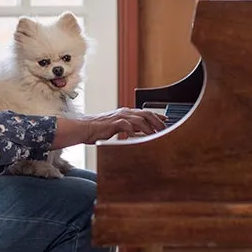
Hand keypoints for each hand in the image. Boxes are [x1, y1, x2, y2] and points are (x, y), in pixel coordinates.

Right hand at [51, 108, 166, 148]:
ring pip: (140, 120)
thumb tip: (141, 132)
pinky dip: (134, 132)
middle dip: (157, 121)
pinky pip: (127, 126)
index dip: (157, 116)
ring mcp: (120, 117)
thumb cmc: (99, 130)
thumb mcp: (118, 128)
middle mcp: (125, 112)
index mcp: (126, 113)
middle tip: (165, 129)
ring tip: (156, 136)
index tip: (166, 120)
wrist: (84, 128)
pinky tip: (139, 138)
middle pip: (146, 114)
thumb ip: (130, 128)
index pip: (145, 112)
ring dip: (149, 128)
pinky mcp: (114, 123)